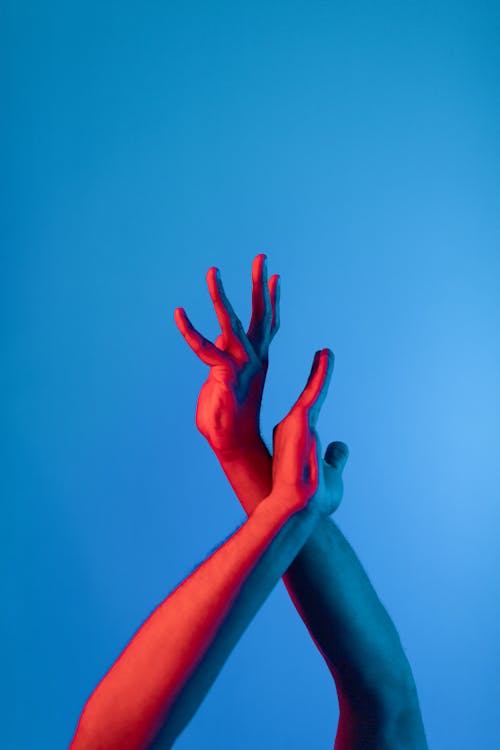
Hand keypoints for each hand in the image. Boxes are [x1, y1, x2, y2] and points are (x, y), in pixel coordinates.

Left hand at [174, 255, 279, 452]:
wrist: (233, 443)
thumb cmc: (227, 416)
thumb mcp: (227, 380)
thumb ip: (224, 359)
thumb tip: (217, 344)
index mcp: (257, 358)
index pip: (267, 323)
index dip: (271, 300)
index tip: (275, 278)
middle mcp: (254, 357)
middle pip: (259, 314)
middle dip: (259, 284)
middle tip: (261, 257)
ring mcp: (242, 364)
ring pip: (231, 322)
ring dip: (220, 295)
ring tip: (213, 271)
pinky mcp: (224, 373)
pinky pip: (204, 347)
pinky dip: (189, 331)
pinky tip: (178, 313)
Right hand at [271, 349, 348, 514]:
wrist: (299, 507)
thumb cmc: (314, 497)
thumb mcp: (330, 473)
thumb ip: (334, 457)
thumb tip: (340, 445)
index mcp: (299, 439)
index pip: (311, 410)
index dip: (316, 392)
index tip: (321, 374)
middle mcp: (294, 428)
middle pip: (311, 395)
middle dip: (318, 374)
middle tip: (325, 353)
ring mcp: (295, 422)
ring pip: (314, 390)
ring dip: (322, 369)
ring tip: (329, 352)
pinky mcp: (299, 418)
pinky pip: (315, 389)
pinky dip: (322, 371)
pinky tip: (327, 355)